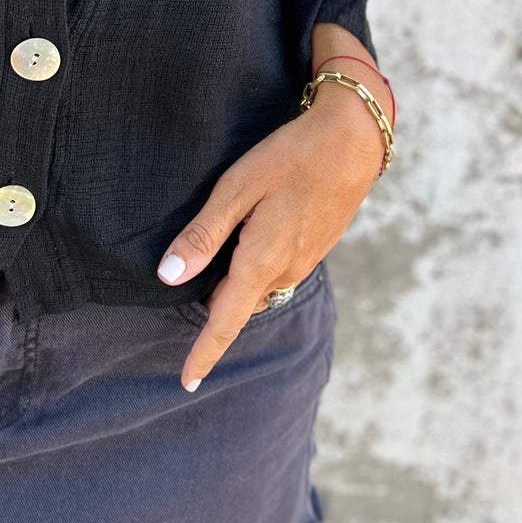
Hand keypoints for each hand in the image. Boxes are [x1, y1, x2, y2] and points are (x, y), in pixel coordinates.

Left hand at [156, 74, 386, 389]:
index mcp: (262, 261)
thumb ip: (203, 235)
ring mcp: (304, 262)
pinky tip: (247, 239)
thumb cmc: (290, 157)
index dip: (204, 352)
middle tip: (183, 289)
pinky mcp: (314, 248)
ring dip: (234, 284)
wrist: (353, 140)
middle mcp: (286, 271)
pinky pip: (276, 272)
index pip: (225, 322)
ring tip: (211, 263)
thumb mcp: (236, 188)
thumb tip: (168, 277)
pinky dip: (254, 268)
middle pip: (238, 305)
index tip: (187, 381)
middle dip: (213, 307)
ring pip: (258, 288)